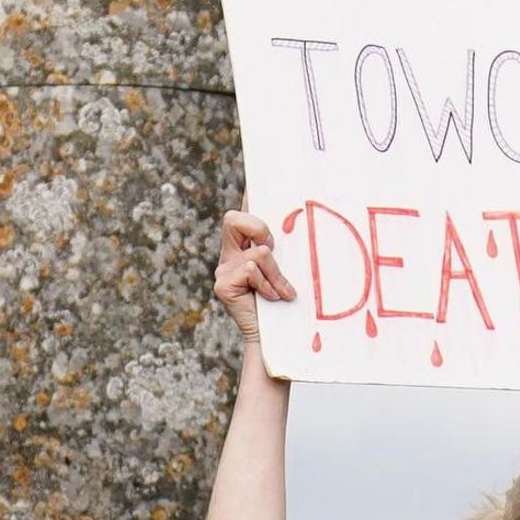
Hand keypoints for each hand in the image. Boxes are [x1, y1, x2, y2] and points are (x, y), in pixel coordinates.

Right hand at [214, 208, 294, 344]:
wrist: (274, 339)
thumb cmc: (284, 305)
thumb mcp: (286, 271)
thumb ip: (282, 252)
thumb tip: (296, 226)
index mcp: (243, 248)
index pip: (242, 216)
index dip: (245, 197)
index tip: (252, 180)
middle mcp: (229, 255)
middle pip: (232, 218)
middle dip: (258, 227)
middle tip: (272, 248)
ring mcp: (223, 270)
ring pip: (257, 252)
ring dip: (275, 273)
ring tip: (281, 293)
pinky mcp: (222, 285)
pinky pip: (252, 269)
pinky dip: (268, 284)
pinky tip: (270, 299)